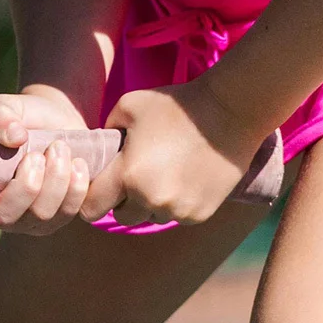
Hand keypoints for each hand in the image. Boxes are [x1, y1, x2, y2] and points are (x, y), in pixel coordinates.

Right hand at [0, 87, 94, 234]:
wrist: (58, 122)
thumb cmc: (23, 117)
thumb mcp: (6, 106)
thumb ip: (1, 115)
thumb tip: (15, 137)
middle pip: (5, 217)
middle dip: (27, 186)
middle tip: (37, 154)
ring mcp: (26, 219)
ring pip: (40, 217)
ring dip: (55, 182)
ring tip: (60, 148)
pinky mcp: (57, 218)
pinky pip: (68, 215)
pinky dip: (76, 189)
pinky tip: (78, 164)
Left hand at [81, 80, 261, 226]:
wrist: (230, 111)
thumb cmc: (176, 106)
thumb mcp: (127, 107)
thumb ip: (106, 132)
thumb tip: (100, 151)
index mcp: (128, 176)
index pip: (91, 207)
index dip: (92, 197)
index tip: (101, 185)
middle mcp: (151, 200)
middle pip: (122, 216)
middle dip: (122, 201)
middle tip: (133, 177)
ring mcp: (178, 210)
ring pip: (151, 217)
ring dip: (150, 203)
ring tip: (162, 174)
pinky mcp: (199, 214)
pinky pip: (176, 216)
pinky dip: (175, 203)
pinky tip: (184, 178)